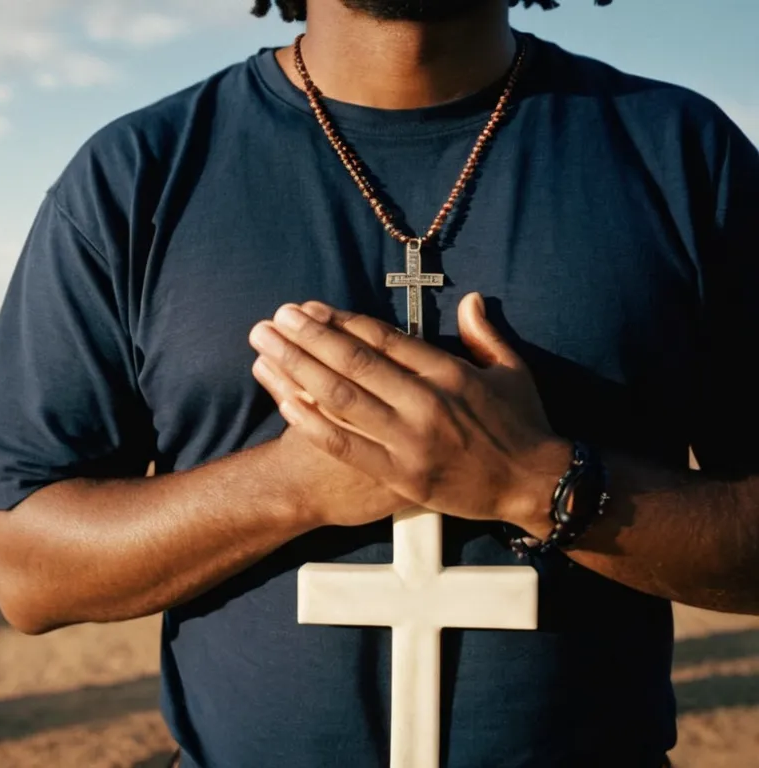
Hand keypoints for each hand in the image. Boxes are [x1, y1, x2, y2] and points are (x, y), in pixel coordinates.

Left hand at [249, 295, 569, 535]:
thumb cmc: (523, 424)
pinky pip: (345, 445)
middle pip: (353, 362)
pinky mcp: (400, 475)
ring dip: (297, 370)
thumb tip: (472, 298)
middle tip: (272, 318)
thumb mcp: (512, 371)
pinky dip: (312, 423)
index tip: (307, 307)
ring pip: (342, 399)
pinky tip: (283, 401)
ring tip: (264, 348)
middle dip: (307, 337)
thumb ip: (485, 334)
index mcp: (448, 371)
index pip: (382, 338)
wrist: (535, 486)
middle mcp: (425, 402)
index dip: (339, 320)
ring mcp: (410, 440)